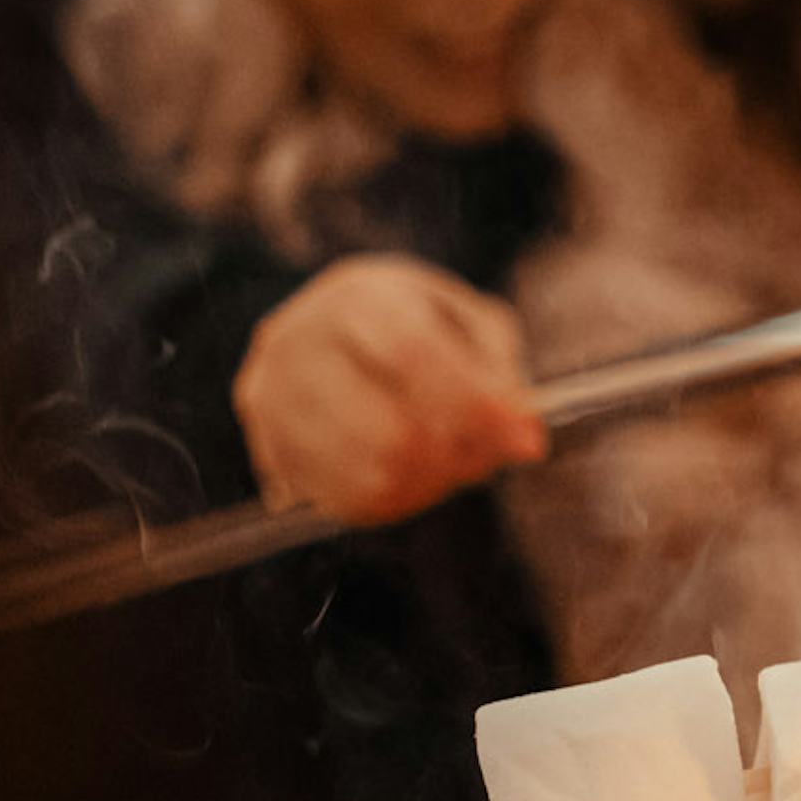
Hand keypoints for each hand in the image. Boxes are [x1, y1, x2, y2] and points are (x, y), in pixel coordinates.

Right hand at [234, 254, 547, 524]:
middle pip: (392, 431)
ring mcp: (273, 403)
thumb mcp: (466, 319)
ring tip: (459, 459)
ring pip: (373, 475)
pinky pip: (348, 503)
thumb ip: (497, 366)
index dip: (477, 405)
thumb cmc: (413, 322)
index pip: (413, 354)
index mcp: (353, 297)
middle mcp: (298, 345)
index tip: (530, 441)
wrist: (330, 333)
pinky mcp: (270, 451)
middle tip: (495, 454)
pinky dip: (403, 500)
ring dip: (438, 481)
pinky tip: (422, 476)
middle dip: (462, 455)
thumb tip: (520, 434)